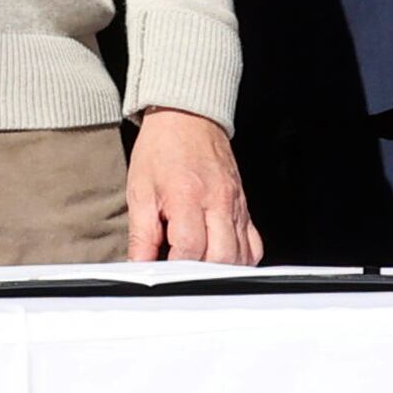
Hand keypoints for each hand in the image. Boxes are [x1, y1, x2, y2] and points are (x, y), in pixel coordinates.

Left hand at [125, 109, 261, 264]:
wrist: (187, 116)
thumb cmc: (162, 149)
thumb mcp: (140, 191)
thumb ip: (141, 235)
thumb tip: (139, 267)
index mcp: (188, 196)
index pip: (189, 249)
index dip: (174, 270)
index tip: (161, 276)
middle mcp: (218, 201)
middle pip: (221, 257)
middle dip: (199, 275)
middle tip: (179, 275)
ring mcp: (236, 204)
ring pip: (241, 255)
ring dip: (220, 269)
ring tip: (198, 269)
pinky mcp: (244, 205)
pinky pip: (253, 243)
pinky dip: (240, 259)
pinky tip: (221, 259)